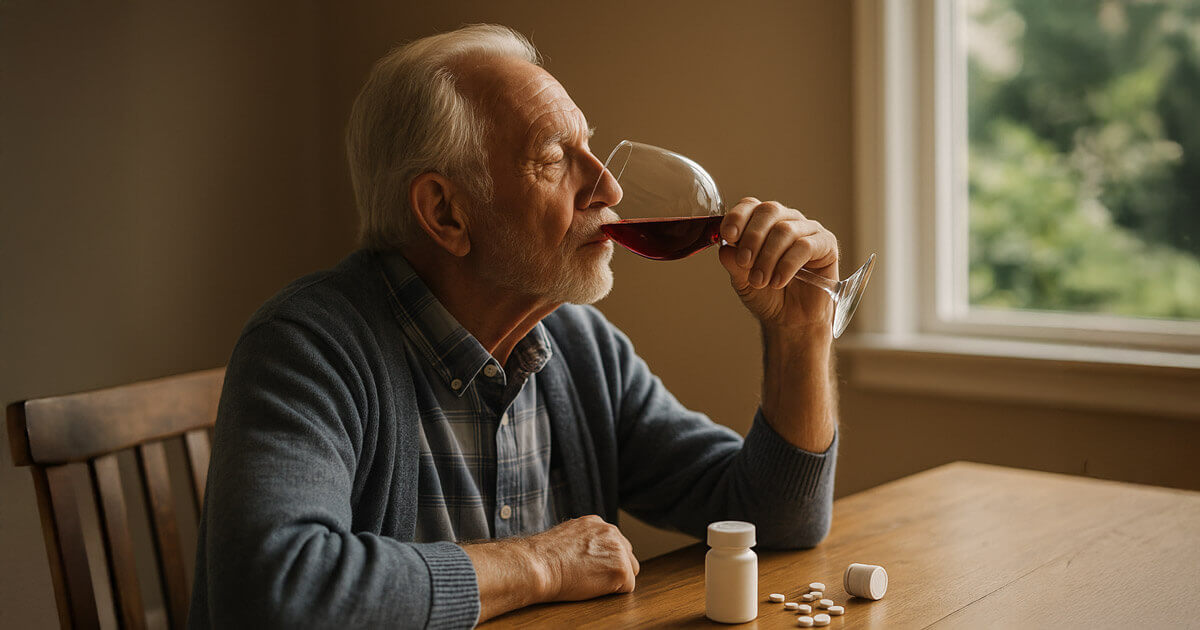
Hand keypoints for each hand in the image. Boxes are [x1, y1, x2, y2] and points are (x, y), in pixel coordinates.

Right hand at [526, 515, 639, 601]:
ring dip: (614, 579)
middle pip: (627, 555)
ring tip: (590, 582)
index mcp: (596, 523)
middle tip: (592, 578)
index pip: (614, 543)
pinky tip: (593, 588)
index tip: (592, 568)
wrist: (538, 564)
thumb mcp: (565, 538)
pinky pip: (627, 588)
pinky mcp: (621, 569)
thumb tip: (587, 554)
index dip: (605, 559)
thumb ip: (583, 541)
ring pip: (629, 571)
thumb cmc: (543, 557)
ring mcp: (618, 549)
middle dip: (614, 567)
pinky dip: (613, 592)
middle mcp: (610, 531)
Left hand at [718, 197, 839, 333]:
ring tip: (760, 281)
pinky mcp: (826, 244)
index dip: (738, 216)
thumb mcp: (742, 280)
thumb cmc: (768, 296)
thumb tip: (726, 248)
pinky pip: (805, 246)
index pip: (750, 205)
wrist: (791, 321)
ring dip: (768, 257)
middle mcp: (787, 220)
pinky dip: (787, 265)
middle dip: (752, 237)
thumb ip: (734, 262)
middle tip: (745, 263)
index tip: (729, 236)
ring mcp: (808, 230)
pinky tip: (779, 281)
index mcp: (764, 223)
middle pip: (769, 211)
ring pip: (785, 230)